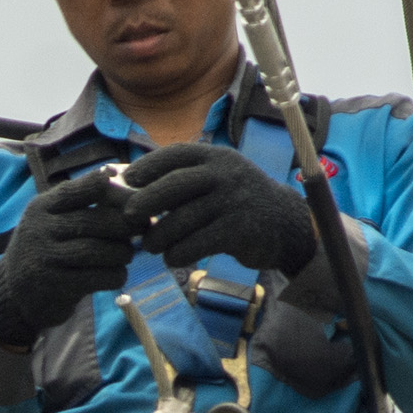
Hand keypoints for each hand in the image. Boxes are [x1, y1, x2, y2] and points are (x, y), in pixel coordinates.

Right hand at [0, 169, 139, 344]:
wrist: (14, 295)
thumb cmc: (46, 249)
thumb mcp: (50, 220)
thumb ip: (79, 202)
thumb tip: (122, 180)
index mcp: (41, 207)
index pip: (78, 189)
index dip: (110, 188)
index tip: (133, 193)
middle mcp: (40, 229)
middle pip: (95, 221)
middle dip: (126, 224)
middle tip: (143, 227)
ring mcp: (47, 258)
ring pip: (99, 250)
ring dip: (123, 252)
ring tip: (127, 254)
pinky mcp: (57, 286)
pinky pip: (99, 277)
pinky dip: (116, 275)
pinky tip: (118, 274)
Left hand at [122, 140, 318, 281]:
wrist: (285, 224)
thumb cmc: (235, 202)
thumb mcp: (217, 179)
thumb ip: (183, 178)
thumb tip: (129, 184)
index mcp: (216, 157)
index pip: (175, 155)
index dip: (147, 166)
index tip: (127, 180)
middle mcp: (225, 174)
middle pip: (174, 185)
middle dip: (145, 201)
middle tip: (128, 217)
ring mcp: (233, 201)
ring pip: (182, 219)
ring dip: (159, 236)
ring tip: (150, 246)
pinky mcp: (239, 229)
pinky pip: (197, 243)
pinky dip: (178, 253)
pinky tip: (171, 257)